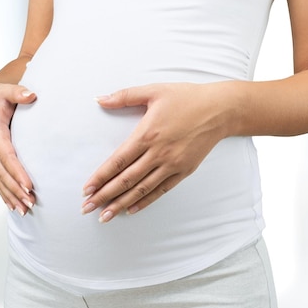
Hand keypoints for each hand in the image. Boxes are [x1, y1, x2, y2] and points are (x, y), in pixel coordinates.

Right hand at [0, 78, 36, 215]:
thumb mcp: (6, 90)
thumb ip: (18, 92)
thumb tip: (31, 94)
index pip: (7, 156)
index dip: (17, 172)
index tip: (29, 186)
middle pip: (2, 173)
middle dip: (16, 190)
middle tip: (31, 203)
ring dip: (11, 196)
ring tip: (25, 210)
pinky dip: (3, 194)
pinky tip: (13, 206)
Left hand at [81, 82, 231, 222]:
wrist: (221, 109)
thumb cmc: (186, 98)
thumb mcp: (153, 91)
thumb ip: (124, 96)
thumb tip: (99, 99)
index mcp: (147, 134)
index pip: (118, 161)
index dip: (100, 177)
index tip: (86, 189)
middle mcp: (158, 153)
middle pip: (126, 180)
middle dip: (104, 195)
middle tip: (86, 208)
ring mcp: (172, 164)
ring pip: (141, 189)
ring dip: (120, 203)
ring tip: (104, 216)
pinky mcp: (184, 171)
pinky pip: (161, 190)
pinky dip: (145, 201)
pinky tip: (130, 210)